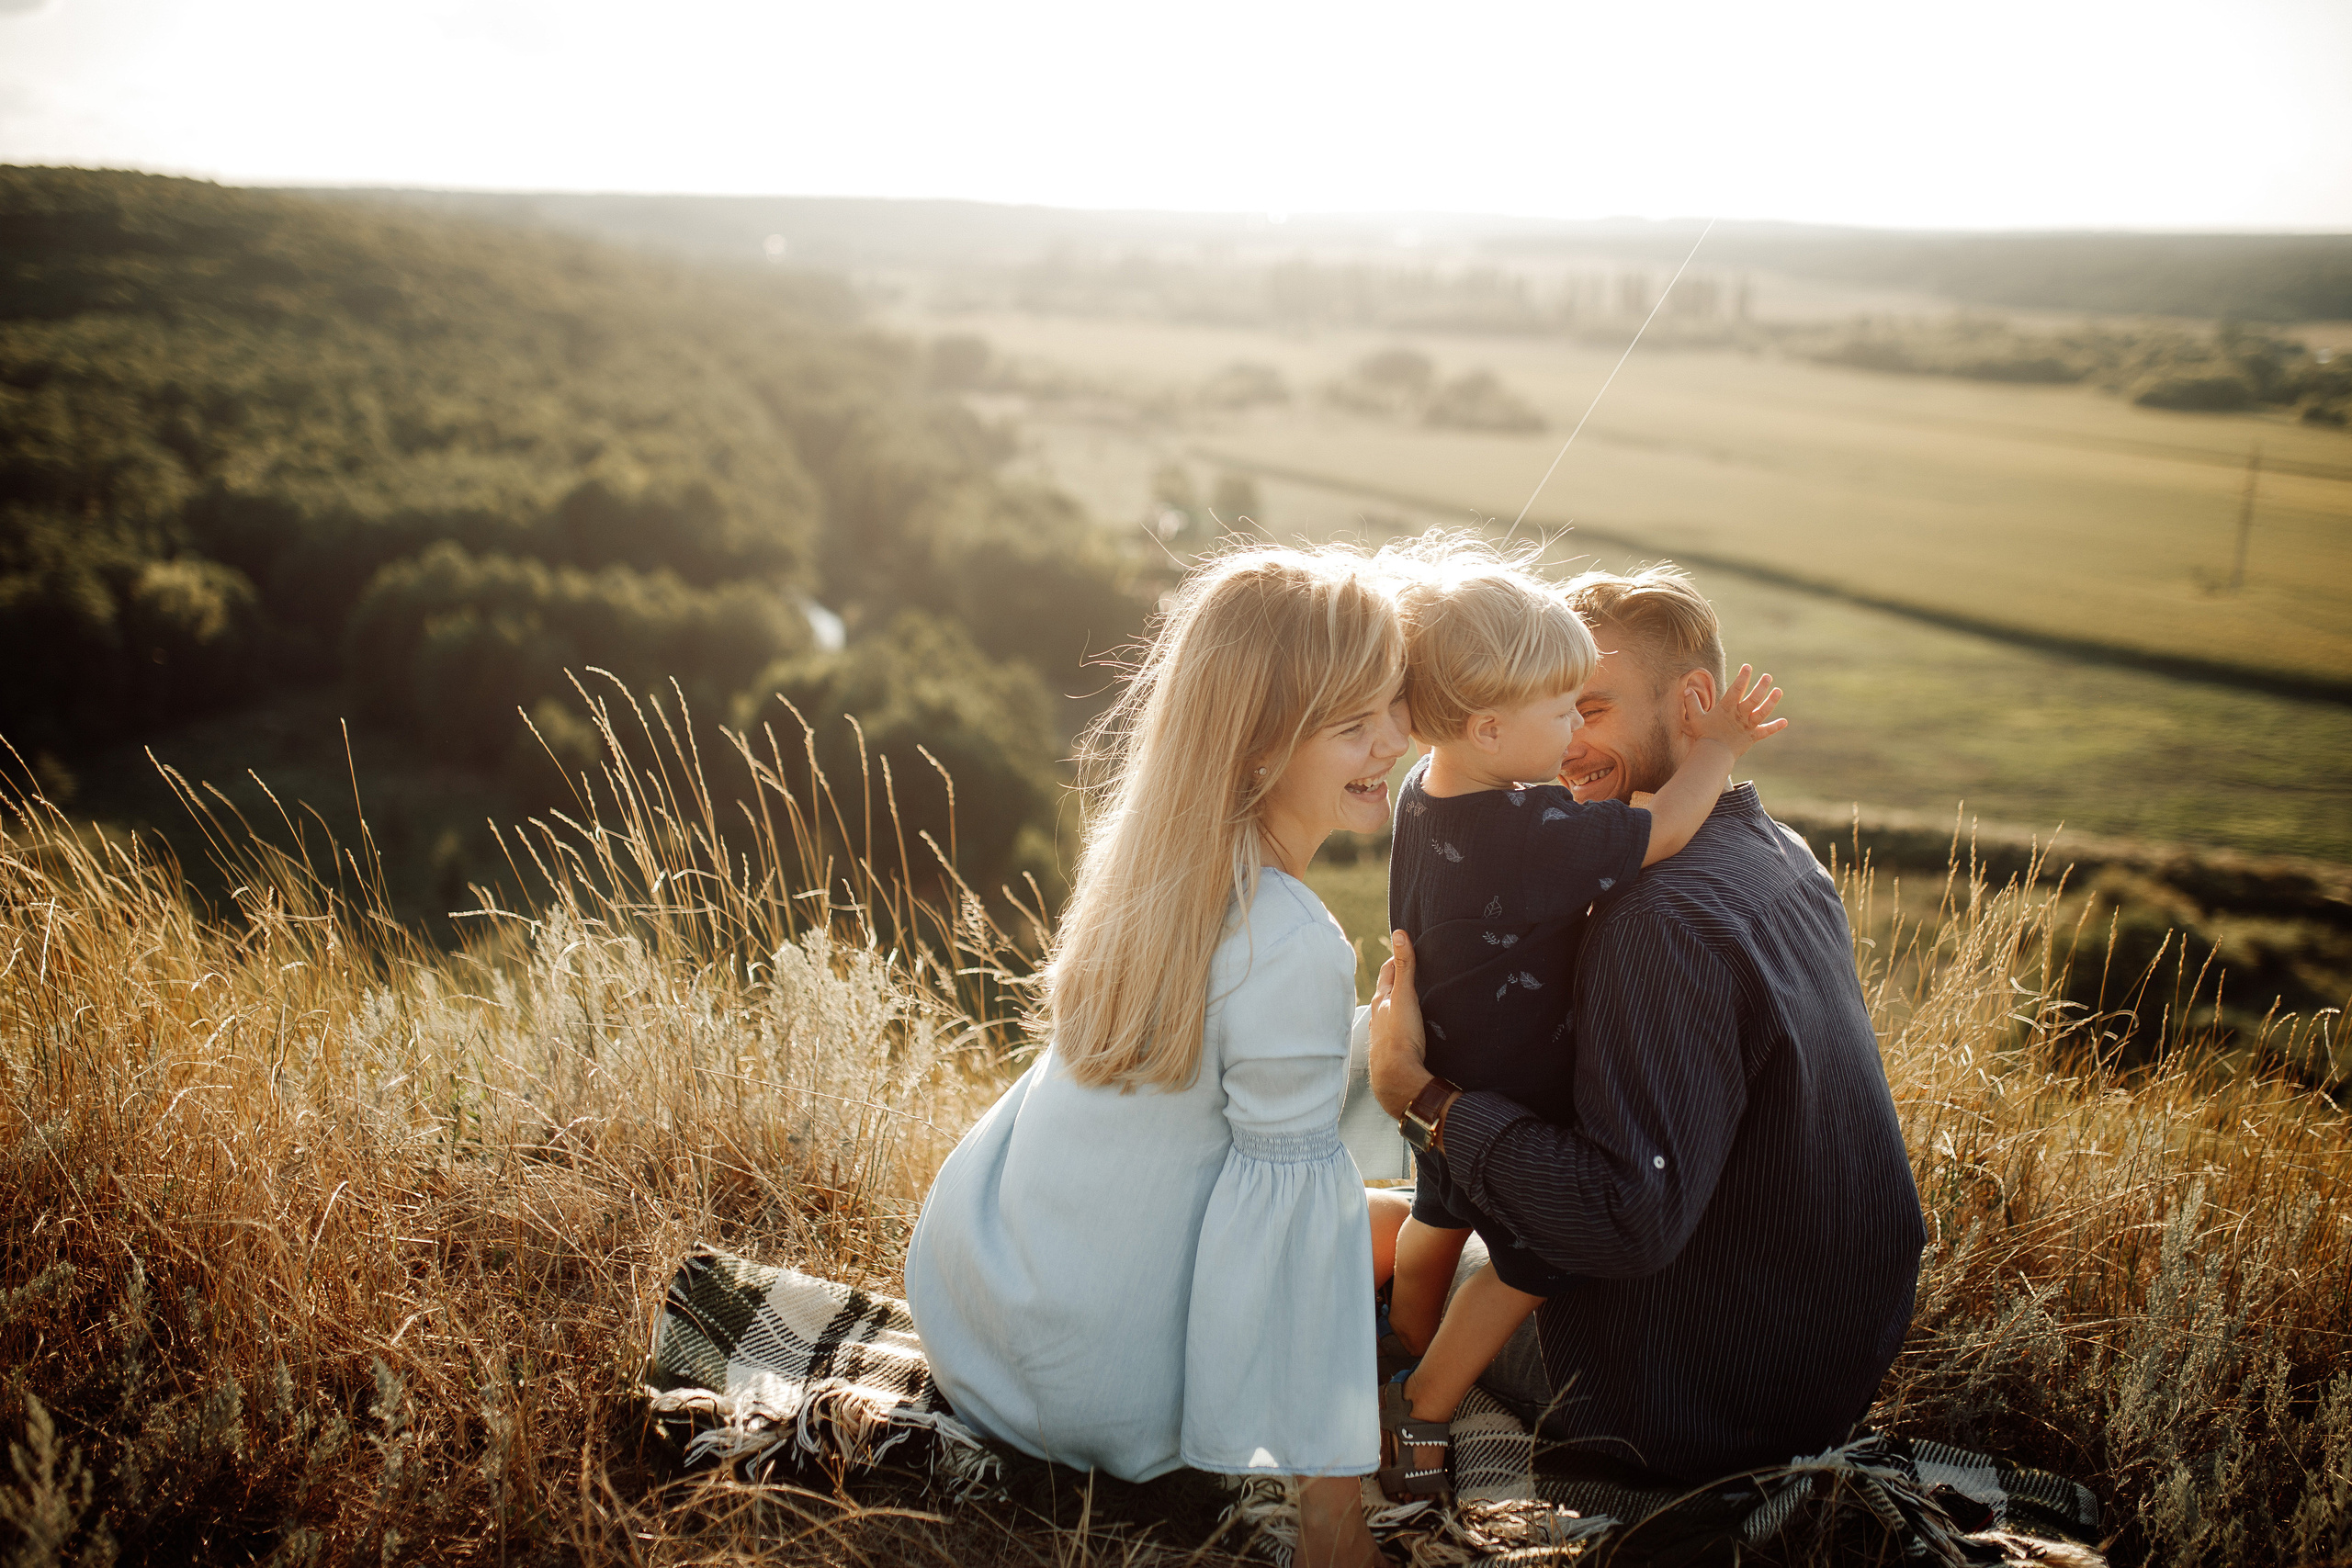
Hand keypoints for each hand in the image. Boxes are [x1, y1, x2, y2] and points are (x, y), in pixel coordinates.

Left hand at [1368, 930, 1431, 1117]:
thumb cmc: (1400, 1036)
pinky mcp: (1393, 1050)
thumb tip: (1399, 934)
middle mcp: (1379, 1015)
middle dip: (1398, 979)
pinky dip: (1404, 1023)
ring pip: (1391, 1012)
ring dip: (1400, 1003)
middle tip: (1412, 969)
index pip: (1388, 971)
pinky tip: (1413, 1028)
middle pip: (1388, 991)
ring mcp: (1384, 1034)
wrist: (1397, 1078)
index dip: (1398, 958)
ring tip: (1414, 998)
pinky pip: (1398, 1030)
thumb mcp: (1404, 996)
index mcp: (1382, 1000)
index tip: (1407, 949)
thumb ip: (1405, 967)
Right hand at [1683, 664, 1784, 759]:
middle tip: (1768, 676)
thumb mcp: (1695, 718)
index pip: (1736, 689)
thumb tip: (1687, 689)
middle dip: (1761, 686)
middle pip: (1753, 698)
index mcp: (1727, 708)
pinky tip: (1785, 721)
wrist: (1713, 755)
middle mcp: (1740, 715)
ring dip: (1771, 701)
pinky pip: (1765, 731)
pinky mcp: (1752, 737)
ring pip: (1762, 712)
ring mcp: (1747, 726)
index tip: (1748, 667)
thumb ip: (1692, 703)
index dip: (1742, 677)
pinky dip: (1775, 727)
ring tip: (1778, 691)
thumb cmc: (1704, 736)